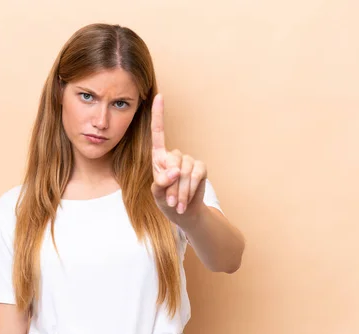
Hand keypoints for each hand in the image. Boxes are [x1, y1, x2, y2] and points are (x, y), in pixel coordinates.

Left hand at [151, 94, 207, 221]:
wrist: (184, 213)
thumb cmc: (166, 200)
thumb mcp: (158, 193)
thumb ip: (161, 182)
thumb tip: (176, 171)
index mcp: (159, 157)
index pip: (158, 132)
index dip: (158, 114)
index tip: (159, 96)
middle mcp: (174, 155)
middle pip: (173, 161)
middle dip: (171, 184)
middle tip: (170, 201)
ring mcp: (189, 160)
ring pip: (185, 171)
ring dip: (180, 191)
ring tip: (177, 205)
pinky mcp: (201, 168)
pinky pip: (196, 175)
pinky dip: (191, 189)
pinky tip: (186, 201)